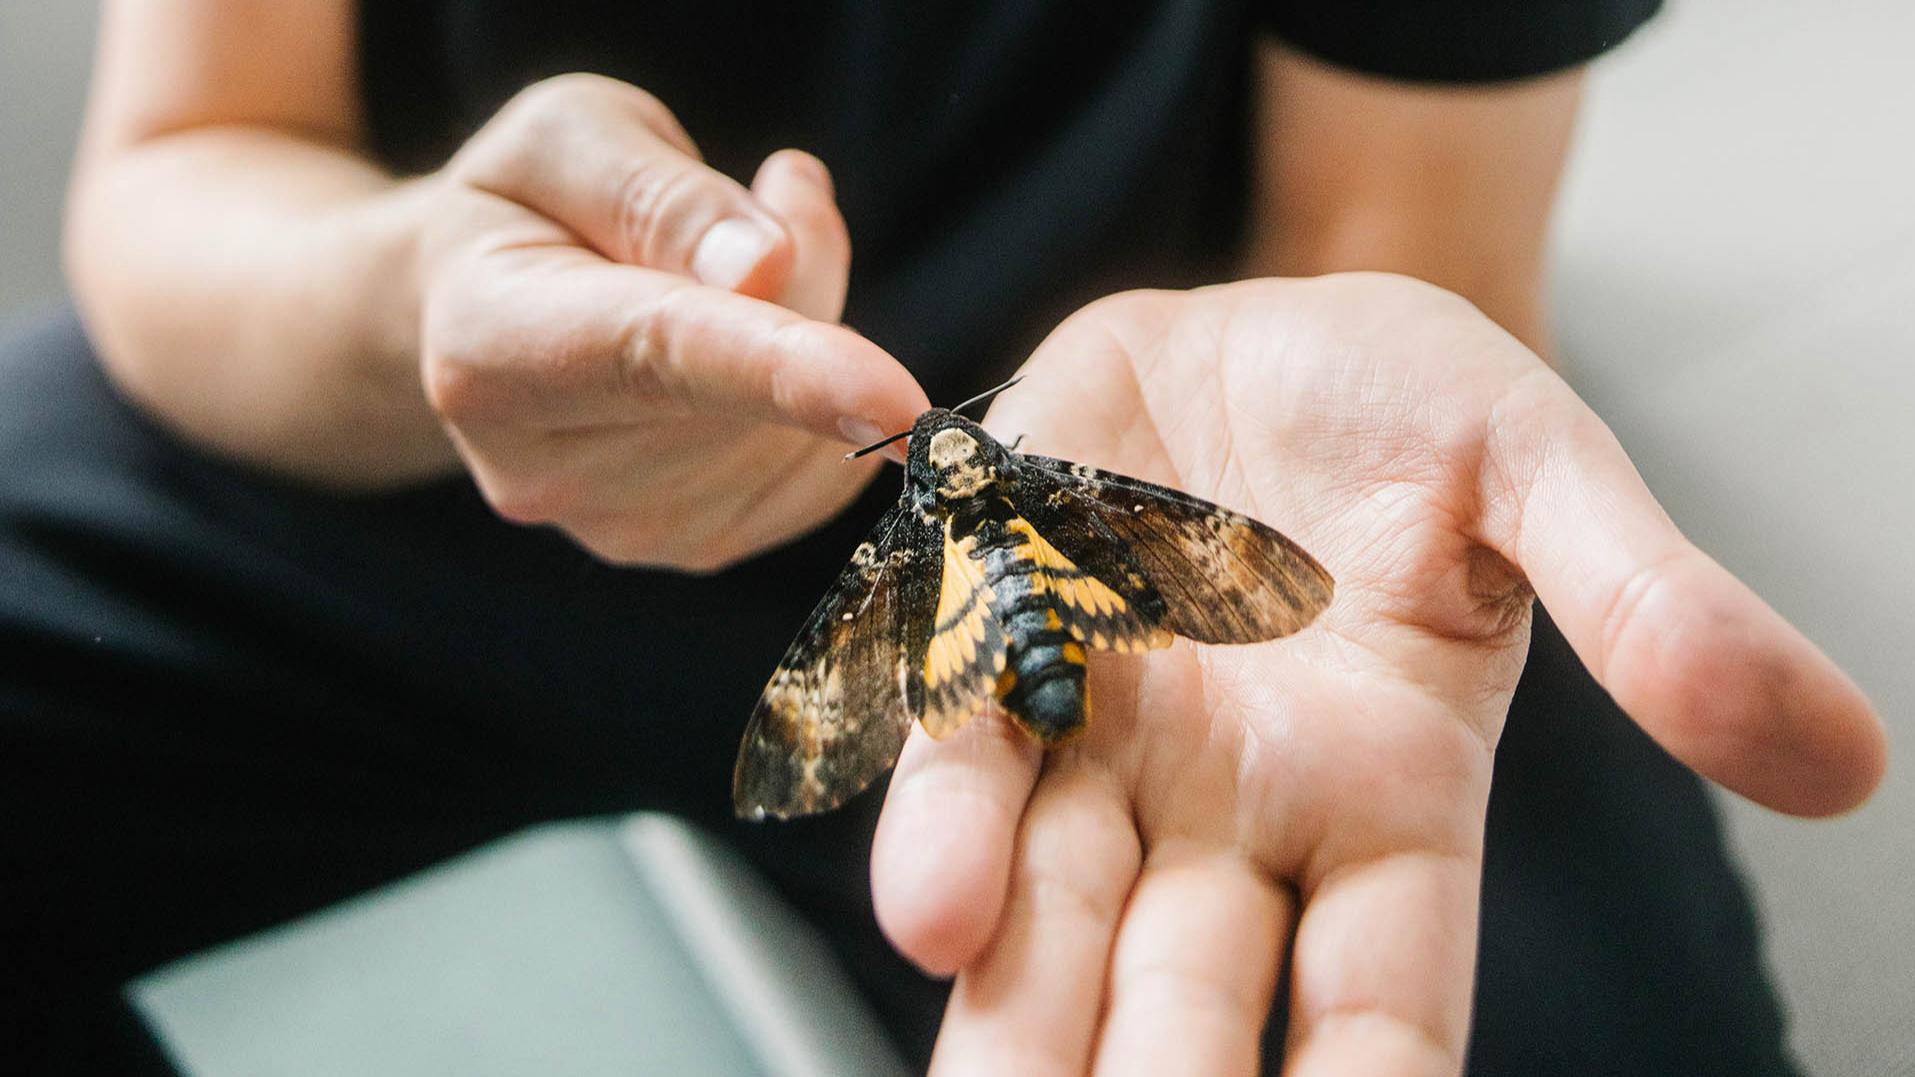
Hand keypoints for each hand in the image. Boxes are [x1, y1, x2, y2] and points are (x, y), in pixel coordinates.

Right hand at [416, 75, 924, 568]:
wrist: (474, 311)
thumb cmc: (528, 205)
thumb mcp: (571, 134)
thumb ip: (662, 193)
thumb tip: (764, 271)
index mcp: (491, 347)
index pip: (662, 356)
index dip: (787, 373)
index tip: (901, 404)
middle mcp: (544, 468)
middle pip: (763, 375)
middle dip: (799, 267)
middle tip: (759, 194)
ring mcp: (619, 526)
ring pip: (807, 423)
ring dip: (810, 327)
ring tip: (725, 272)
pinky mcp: (691, 548)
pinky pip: (825, 470)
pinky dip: (821, 395)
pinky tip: (754, 345)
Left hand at [869, 275, 1884, 1074]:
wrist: (1263, 325)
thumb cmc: (1415, 410)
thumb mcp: (1542, 474)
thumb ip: (1648, 602)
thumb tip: (1841, 759)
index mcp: (1387, 795)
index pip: (1380, 998)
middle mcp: (1236, 803)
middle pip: (1189, 991)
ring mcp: (1112, 736)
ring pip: (1058, 910)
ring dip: (1017, 1015)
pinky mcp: (1006, 639)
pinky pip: (967, 746)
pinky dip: (945, 825)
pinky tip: (934, 905)